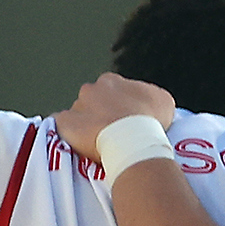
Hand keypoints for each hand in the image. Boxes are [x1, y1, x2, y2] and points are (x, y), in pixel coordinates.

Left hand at [57, 74, 173, 163]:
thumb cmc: (151, 120)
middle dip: (100, 114)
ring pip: (78, 115)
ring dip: (85, 126)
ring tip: (97, 143)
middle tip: (111, 133)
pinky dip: (68, 134)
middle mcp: (91, 89)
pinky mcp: (65, 124)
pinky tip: (77, 144)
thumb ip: (150, 96)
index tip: (125, 120)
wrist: (133, 140)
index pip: (111, 91)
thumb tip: (148, 102)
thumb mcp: (163, 100)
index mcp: (111, 81)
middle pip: (92, 101)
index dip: (118, 106)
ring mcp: (76, 106)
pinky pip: (62, 127)